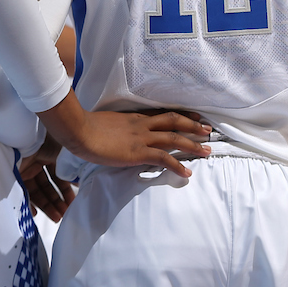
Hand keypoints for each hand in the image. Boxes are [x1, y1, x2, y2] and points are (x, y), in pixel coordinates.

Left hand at [18, 134, 74, 221]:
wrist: (26, 136)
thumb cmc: (48, 141)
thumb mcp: (66, 155)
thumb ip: (72, 170)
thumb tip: (81, 184)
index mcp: (51, 155)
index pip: (59, 178)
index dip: (66, 192)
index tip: (73, 204)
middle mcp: (38, 162)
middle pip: (48, 187)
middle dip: (57, 202)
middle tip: (65, 215)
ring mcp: (26, 168)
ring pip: (37, 191)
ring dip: (47, 205)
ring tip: (57, 218)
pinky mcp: (15, 173)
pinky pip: (22, 191)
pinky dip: (28, 203)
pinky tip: (34, 213)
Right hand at [38, 92, 211, 178]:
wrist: (80, 130)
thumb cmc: (86, 128)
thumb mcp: (106, 124)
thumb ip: (116, 129)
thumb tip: (117, 136)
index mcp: (134, 117)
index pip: (162, 114)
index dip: (180, 115)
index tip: (194, 116)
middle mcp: (142, 125)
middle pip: (173, 121)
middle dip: (193, 126)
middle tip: (208, 130)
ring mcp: (141, 138)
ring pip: (174, 138)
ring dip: (193, 144)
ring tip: (207, 150)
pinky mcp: (138, 152)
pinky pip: (164, 159)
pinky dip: (178, 165)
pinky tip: (188, 172)